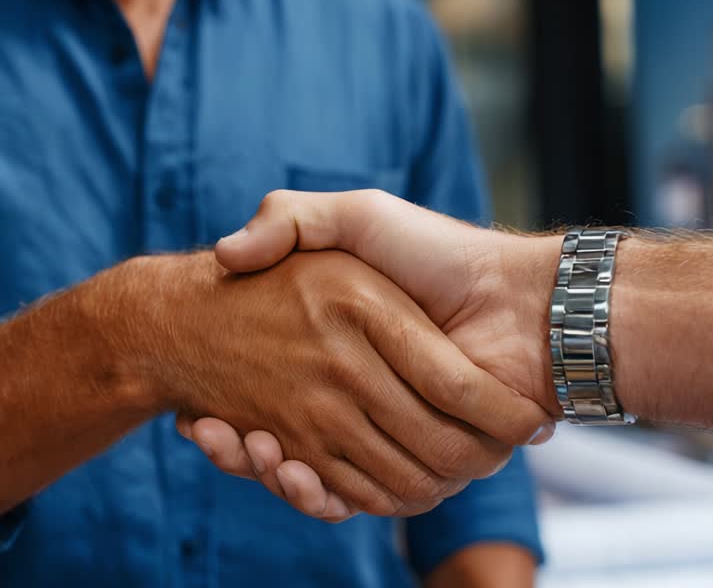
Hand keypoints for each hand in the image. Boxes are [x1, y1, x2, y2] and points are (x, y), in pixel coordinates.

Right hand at [140, 249, 550, 519]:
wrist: (520, 301)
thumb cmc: (437, 252)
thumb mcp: (355, 215)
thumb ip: (291, 219)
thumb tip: (224, 252)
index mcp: (341, 348)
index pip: (261, 394)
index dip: (222, 417)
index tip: (192, 415)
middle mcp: (354, 395)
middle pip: (274, 444)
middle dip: (235, 449)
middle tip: (200, 429)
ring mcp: (379, 430)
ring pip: (303, 476)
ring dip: (264, 471)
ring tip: (241, 443)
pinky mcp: (408, 463)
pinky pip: (348, 496)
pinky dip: (310, 494)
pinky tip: (280, 465)